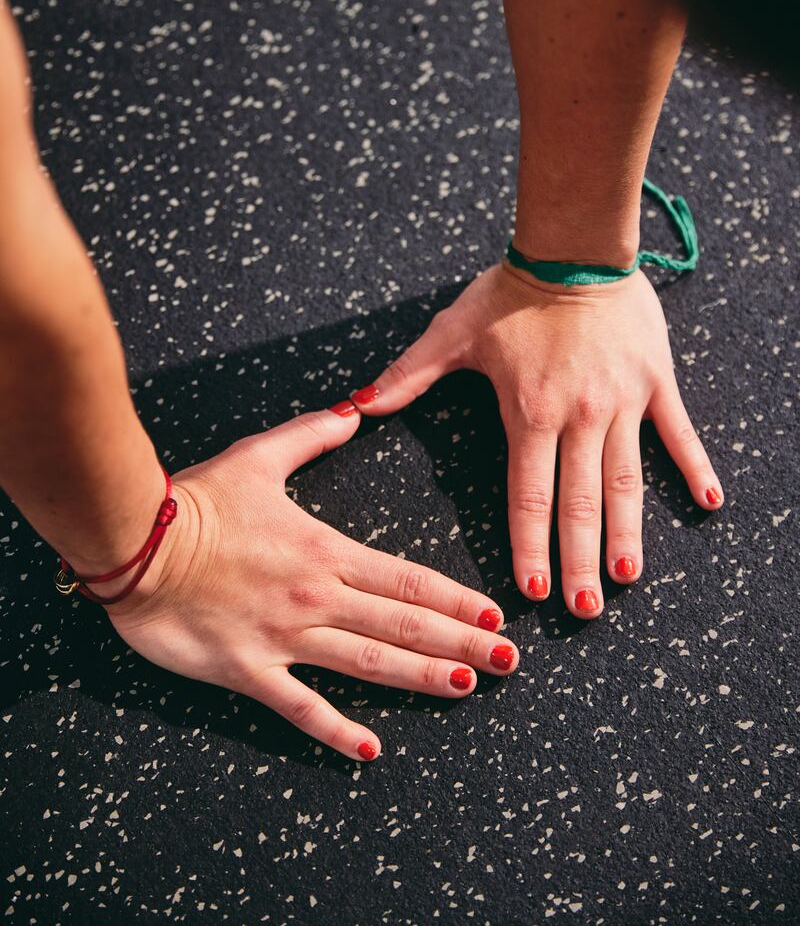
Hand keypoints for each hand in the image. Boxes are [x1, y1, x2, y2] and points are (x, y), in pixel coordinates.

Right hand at [99, 406, 517, 759]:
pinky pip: (299, 706)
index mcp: (326, 551)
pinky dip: (336, 730)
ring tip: (467, 688)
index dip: (455, 600)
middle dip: (460, 643)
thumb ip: (313, 435)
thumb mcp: (258, 456)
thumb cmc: (197, 500)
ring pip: (368, 664)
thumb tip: (355, 408)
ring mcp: (285, 637)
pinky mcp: (247, 669)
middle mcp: (316, 597)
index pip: (407, 580)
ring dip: (421, 678)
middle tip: (507, 662)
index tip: (492, 615)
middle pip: (403, 626)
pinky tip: (370, 749)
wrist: (134, 542)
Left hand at [351, 263, 723, 618]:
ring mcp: (624, 402)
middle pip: (580, 504)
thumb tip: (357, 404)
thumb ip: (407, 376)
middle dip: (580, 562)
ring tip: (627, 579)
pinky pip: (679, 433)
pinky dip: (695, 468)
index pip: (528, 496)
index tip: (533, 590)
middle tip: (583, 610)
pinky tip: (711, 503)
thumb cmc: (510, 291)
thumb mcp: (453, 332)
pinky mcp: (656, 382)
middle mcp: (580, 417)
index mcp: (530, 412)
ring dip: (628, 534)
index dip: (530, 546)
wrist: (573, 246)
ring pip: (627, 482)